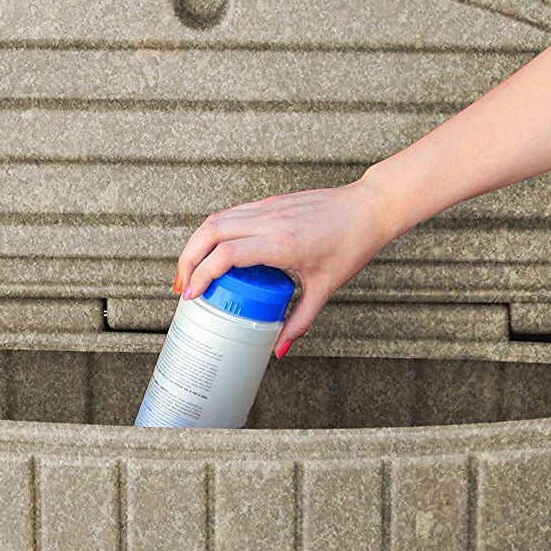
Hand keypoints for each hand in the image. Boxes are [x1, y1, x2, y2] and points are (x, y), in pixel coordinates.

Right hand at [173, 175, 399, 354]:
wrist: (368, 209)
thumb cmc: (351, 244)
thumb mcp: (324, 289)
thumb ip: (299, 321)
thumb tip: (278, 348)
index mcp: (282, 243)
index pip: (227, 254)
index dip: (203, 274)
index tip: (191, 295)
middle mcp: (270, 220)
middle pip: (211, 232)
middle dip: (188, 259)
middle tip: (182, 286)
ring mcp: (268, 207)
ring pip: (216, 219)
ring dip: (197, 244)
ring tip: (190, 271)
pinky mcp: (270, 202)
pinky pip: (231, 214)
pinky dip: (213, 233)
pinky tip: (213, 253)